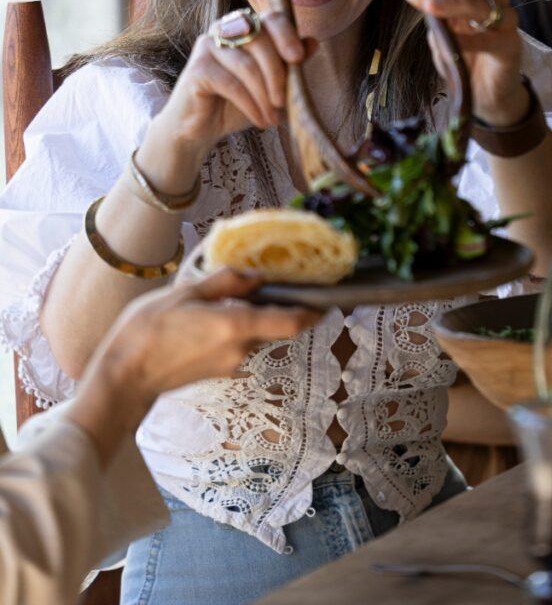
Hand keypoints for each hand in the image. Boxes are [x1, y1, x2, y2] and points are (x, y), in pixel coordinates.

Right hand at [95, 268, 320, 403]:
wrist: (122, 378)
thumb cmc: (146, 332)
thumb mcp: (185, 293)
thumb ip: (225, 282)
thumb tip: (254, 276)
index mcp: (235, 327)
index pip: (291, 323)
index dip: (313, 311)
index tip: (327, 299)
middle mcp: (240, 349)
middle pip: (274, 326)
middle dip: (277, 306)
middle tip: (272, 282)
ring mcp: (230, 364)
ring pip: (256, 334)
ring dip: (253, 317)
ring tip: (233, 294)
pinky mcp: (218, 370)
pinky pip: (238, 343)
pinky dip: (237, 328)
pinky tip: (215, 314)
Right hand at [147, 10, 317, 165]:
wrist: (201, 128)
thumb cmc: (237, 103)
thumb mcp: (270, 84)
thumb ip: (289, 64)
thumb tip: (313, 41)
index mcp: (246, 27)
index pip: (271, 18)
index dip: (287, 35)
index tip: (298, 58)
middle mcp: (225, 29)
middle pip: (260, 41)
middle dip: (277, 74)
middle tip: (284, 103)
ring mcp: (208, 45)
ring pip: (247, 65)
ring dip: (264, 95)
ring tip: (272, 118)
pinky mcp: (197, 67)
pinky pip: (231, 84)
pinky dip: (250, 104)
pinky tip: (259, 120)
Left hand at [404, 0, 527, 125]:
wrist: (483, 95)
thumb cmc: (462, 59)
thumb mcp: (439, 32)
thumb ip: (430, 12)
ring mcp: (504, 21)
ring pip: (482, 3)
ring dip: (453, 3)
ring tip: (429, 8)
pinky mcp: (511, 46)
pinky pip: (492, 38)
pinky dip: (472, 39)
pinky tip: (456, 41)